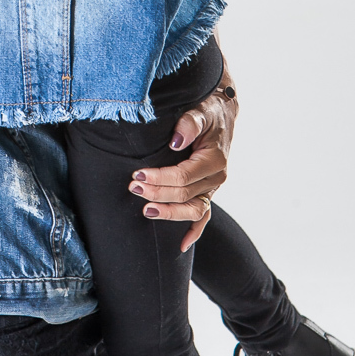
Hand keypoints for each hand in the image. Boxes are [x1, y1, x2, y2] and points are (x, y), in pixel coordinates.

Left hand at [126, 59, 237, 251]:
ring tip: (146, 210)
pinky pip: (203, 216)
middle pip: (184, 194)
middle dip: (157, 193)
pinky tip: (180, 245)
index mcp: (214, 159)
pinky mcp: (207, 191)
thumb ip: (189, 123)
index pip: (183, 176)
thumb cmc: (207, 110)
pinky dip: (194, 231)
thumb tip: (175, 141)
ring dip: (169, 212)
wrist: (222, 112)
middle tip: (133, 187)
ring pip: (193, 209)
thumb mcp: (200, 111)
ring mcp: (213, 188)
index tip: (138, 174)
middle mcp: (216, 177)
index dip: (160, 178)